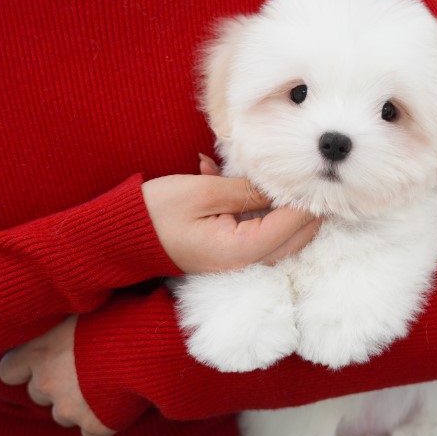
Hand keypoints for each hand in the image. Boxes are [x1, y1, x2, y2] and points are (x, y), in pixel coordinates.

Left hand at [0, 316, 116, 435]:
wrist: (151, 345)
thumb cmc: (121, 316)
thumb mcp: (84, 307)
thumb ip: (65, 324)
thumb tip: (64, 319)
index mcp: (39, 350)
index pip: (9, 370)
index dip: (25, 368)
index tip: (43, 360)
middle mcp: (47, 382)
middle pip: (38, 394)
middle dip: (55, 385)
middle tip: (83, 369)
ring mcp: (70, 408)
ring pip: (62, 416)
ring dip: (77, 405)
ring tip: (104, 385)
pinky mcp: (95, 425)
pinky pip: (91, 434)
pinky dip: (102, 422)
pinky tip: (118, 405)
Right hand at [142, 156, 319, 273]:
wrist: (118, 238)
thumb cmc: (154, 213)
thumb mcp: (202, 192)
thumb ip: (247, 190)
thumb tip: (282, 185)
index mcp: (241, 250)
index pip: (293, 224)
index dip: (309, 198)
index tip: (318, 173)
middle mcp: (246, 262)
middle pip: (297, 235)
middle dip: (307, 205)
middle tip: (313, 173)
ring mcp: (239, 261)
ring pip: (283, 235)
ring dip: (286, 206)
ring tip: (285, 175)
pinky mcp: (231, 252)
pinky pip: (261, 231)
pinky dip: (262, 208)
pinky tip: (246, 183)